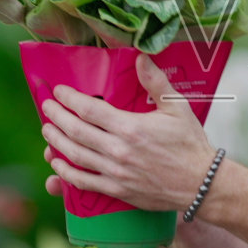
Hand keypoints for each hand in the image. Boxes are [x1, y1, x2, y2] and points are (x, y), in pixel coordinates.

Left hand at [40, 52, 215, 212]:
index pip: (89, 110)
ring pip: (74, 155)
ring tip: (47, 129)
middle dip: (56, 116)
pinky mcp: (117, 190)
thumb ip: (156, 82)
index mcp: (131, 127)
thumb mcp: (178, 107)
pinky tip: (57, 162)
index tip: (59, 91)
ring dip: (55, 141)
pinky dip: (66, 171)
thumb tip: (141, 57)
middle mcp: (118, 151)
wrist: (201, 184)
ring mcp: (115, 173)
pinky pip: (83, 181)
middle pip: (75, 131)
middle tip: (46, 107)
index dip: (69, 99)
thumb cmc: (191, 144)